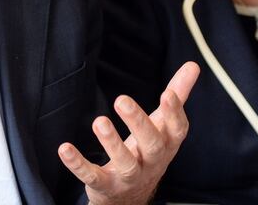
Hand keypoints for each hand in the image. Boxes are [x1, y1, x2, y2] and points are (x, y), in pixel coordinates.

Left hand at [58, 61, 199, 204]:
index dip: (175, 113)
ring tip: (99, 122)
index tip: (168, 94)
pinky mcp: (105, 186)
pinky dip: (78, 165)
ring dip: (112, 143)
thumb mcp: (162, 124)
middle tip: (121, 100)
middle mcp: (151, 162)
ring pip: (125, 163)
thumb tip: (193, 66)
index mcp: (167, 144)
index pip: (177, 130)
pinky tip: (65, 149)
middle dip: (138, 123)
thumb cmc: (148, 151)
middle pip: (151, 145)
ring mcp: (129, 177)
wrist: (131, 197)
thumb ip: (177, 95)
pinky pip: (93, 177)